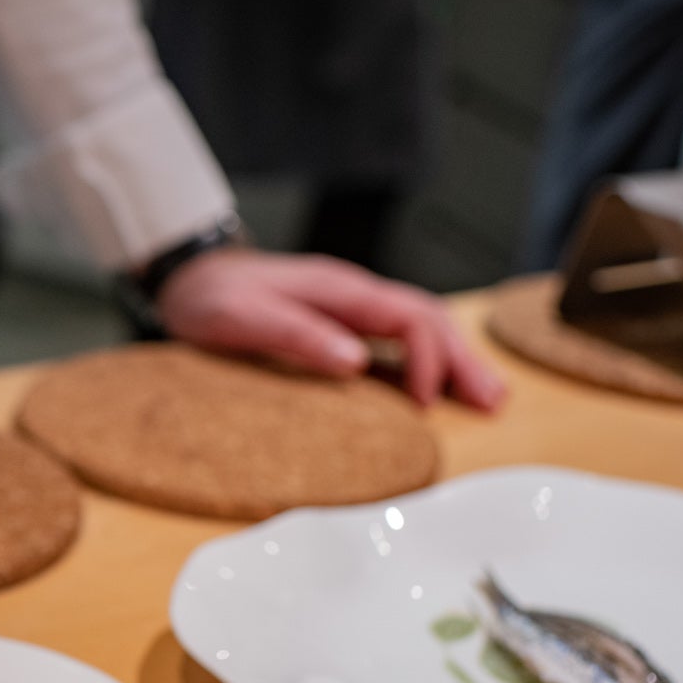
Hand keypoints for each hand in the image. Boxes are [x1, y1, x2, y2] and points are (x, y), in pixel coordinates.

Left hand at [156, 248, 507, 408]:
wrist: (188, 279)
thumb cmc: (212, 297)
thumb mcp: (243, 318)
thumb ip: (296, 335)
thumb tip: (353, 361)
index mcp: (341, 289)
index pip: (410, 317)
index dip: (427, 359)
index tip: (424, 403)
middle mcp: (354, 295)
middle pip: (429, 321)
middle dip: (463, 360)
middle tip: (494, 402)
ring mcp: (350, 310)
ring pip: (419, 330)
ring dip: (452, 362)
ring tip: (484, 399)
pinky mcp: (341, 326)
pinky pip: (395, 343)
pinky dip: (423, 366)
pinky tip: (434, 393)